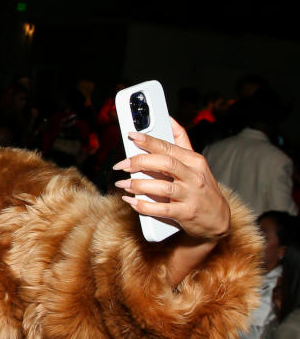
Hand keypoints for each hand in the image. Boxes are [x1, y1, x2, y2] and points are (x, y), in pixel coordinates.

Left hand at [113, 118, 229, 241]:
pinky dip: (143, 205)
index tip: (132, 136)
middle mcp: (194, 176)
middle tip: (121, 164)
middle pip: (165, 163)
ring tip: (123, 183)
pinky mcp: (186, 213)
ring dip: (138, 185)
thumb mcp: (196, 163)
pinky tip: (132, 201)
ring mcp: (191, 195)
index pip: (169, 147)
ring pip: (162, 187)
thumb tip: (169, 119)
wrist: (217, 219)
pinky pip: (161, 209)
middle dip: (140, 162)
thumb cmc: (201, 187)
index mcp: (194, 161)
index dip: (149, 141)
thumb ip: (181, 142)